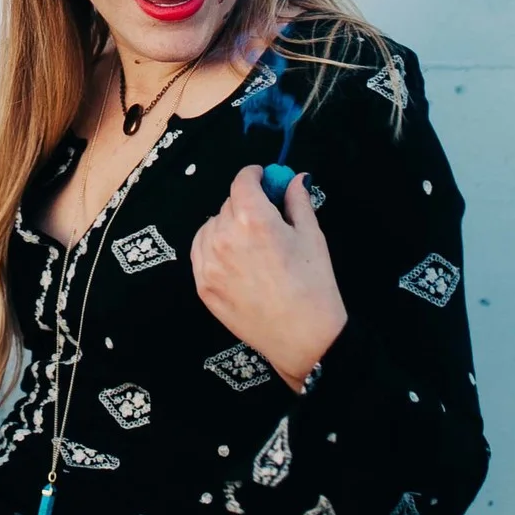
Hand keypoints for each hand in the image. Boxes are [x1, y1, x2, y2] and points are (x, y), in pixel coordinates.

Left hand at [190, 165, 347, 392]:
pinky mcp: (203, 286)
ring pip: (211, 227)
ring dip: (227, 225)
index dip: (254, 176)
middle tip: (265, 216)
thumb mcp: (312, 237)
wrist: (303, 338)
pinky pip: (200, 252)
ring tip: (250, 242)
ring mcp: (209, 263)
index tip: (262, 178)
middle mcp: (224, 236)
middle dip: (246, 203)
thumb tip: (294, 178)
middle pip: (228, 204)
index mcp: (253, 218)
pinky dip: (213, 247)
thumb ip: (298, 201)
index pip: (242, 182)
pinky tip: (233, 257)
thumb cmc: (314, 285)